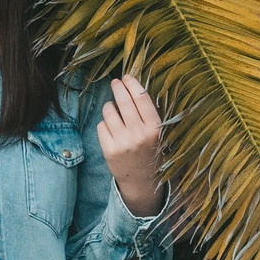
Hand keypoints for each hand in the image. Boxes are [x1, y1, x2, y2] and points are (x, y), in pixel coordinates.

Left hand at [97, 74, 164, 216]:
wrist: (143, 182)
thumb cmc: (151, 152)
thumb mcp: (158, 134)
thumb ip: (149, 115)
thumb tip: (134, 87)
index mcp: (155, 129)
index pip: (142, 99)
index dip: (133, 84)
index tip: (127, 77)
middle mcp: (139, 135)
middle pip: (124, 102)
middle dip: (118, 88)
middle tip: (115, 82)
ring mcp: (123, 143)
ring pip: (109, 112)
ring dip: (109, 106)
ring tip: (113, 109)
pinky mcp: (109, 150)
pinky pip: (101, 126)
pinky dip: (104, 123)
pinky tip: (111, 127)